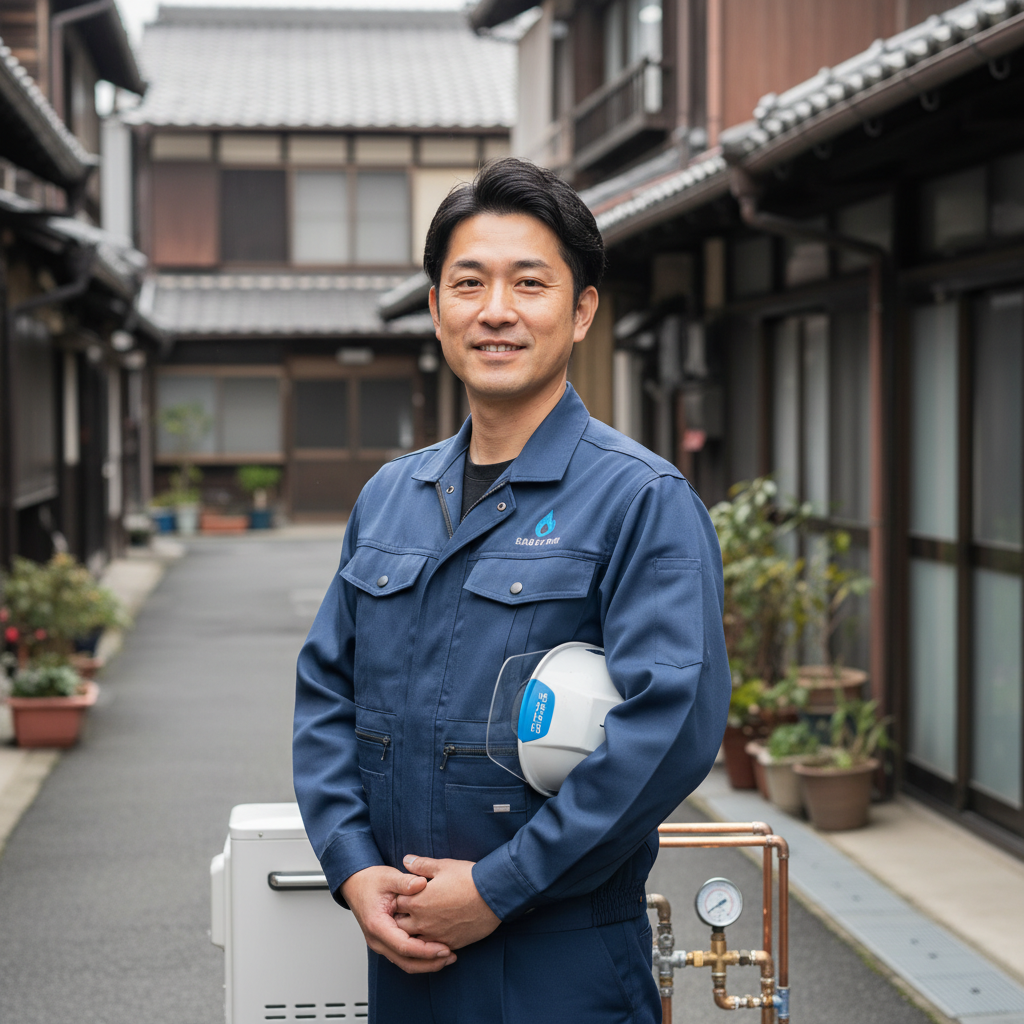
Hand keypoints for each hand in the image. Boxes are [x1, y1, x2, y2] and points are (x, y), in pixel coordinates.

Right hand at [340, 865, 456, 973]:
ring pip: (405, 963)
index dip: (426, 950)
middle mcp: (377, 939)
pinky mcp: (386, 942)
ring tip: (448, 957)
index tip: (445, 948)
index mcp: (377, 925)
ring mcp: (380, 943)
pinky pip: (403, 956)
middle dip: (430, 962)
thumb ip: (405, 881)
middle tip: (451, 956)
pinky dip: (420, 958)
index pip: (403, 945)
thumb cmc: (372, 881)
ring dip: (426, 963)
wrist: (356, 884)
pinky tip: (435, 951)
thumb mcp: (389, 877)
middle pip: (405, 961)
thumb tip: (422, 883)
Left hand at [393, 855, 500, 949]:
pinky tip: (436, 933)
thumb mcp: (443, 866)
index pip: (396, 903)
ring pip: (414, 941)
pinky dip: (430, 942)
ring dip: (415, 932)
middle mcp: (422, 922)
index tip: (405, 893)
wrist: (493, 896)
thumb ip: (421, 865)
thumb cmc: (467, 878)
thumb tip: (405, 860)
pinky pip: (432, 949)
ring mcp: (435, 935)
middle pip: (400, 925)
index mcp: (417, 901)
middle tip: (411, 908)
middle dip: (402, 917)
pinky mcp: (449, 944)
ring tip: (423, 922)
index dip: (400, 896)